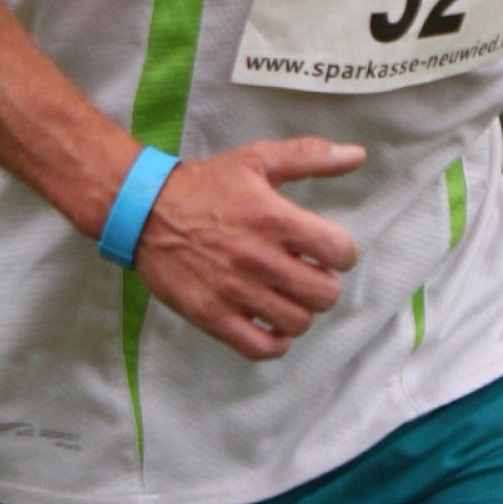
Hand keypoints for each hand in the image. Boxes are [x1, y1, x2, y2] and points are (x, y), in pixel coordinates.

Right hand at [131, 137, 365, 359]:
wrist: (144, 210)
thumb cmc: (205, 185)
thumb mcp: (258, 159)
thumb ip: (310, 156)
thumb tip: (357, 155)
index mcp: (273, 218)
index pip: (339, 251)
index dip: (341, 252)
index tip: (328, 250)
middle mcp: (257, 258)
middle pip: (324, 294)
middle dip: (324, 284)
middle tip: (308, 274)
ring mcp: (234, 291)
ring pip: (297, 323)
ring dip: (300, 311)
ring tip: (287, 296)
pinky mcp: (212, 316)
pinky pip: (262, 348)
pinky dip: (275, 341)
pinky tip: (271, 323)